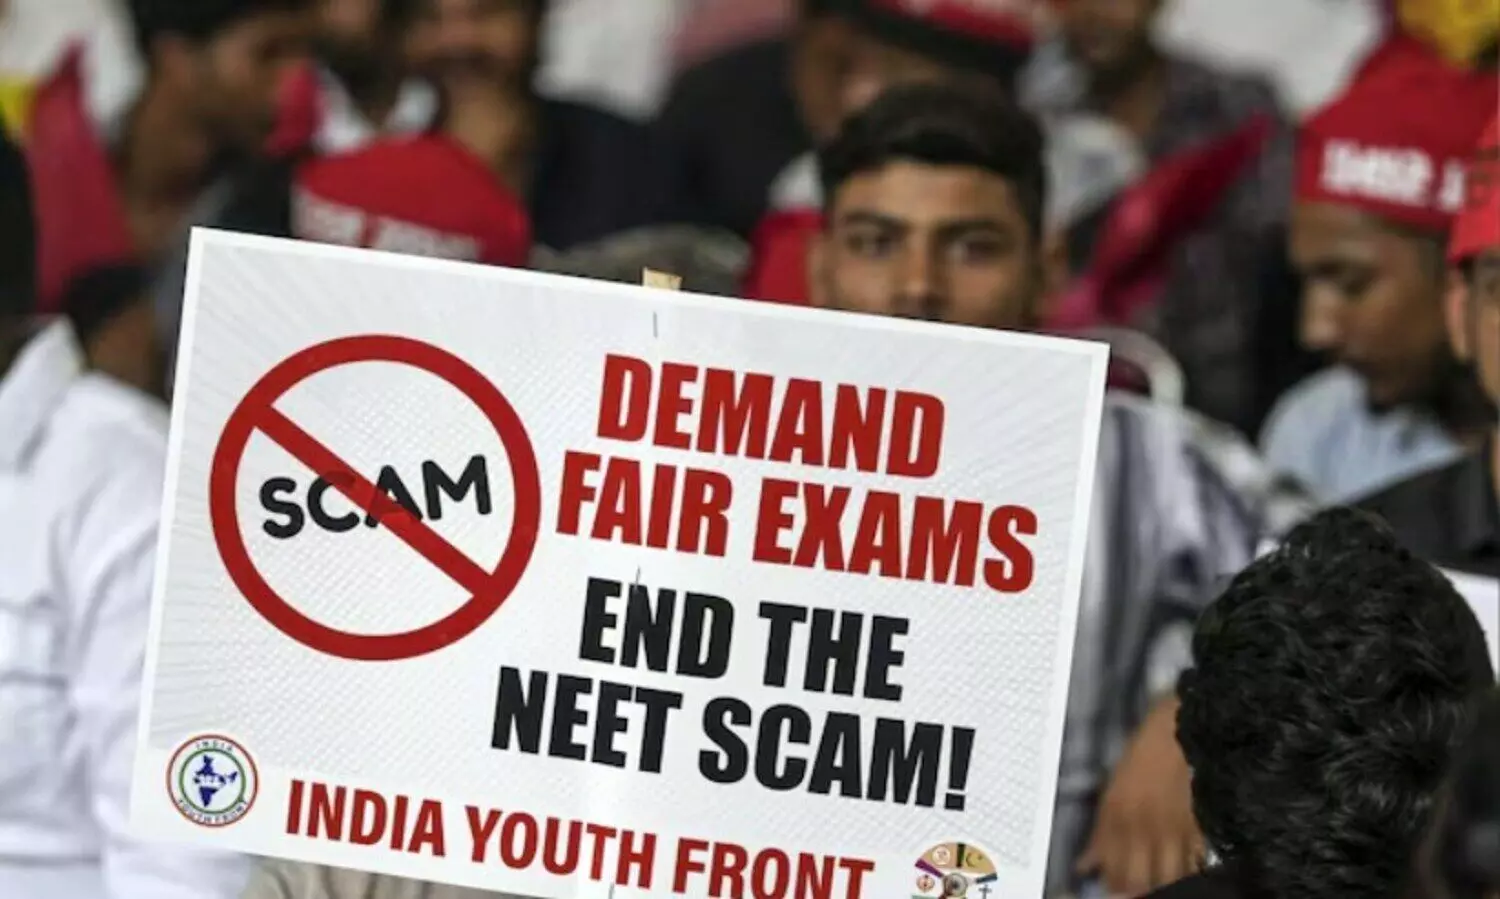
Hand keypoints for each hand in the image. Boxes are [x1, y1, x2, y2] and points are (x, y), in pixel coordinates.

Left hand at [1075, 696, 1204, 895]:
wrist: (1184, 726)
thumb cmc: (1145, 755)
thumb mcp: (1112, 790)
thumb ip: (1100, 833)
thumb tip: (1085, 865)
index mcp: (1118, 817)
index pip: (1112, 872)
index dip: (1112, 889)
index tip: (1112, 893)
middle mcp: (1145, 827)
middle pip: (1139, 882)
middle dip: (1136, 894)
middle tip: (1136, 894)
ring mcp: (1176, 830)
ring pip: (1169, 880)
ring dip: (1162, 888)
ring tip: (1159, 887)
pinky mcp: (1204, 827)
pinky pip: (1197, 865)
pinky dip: (1190, 875)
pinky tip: (1186, 876)